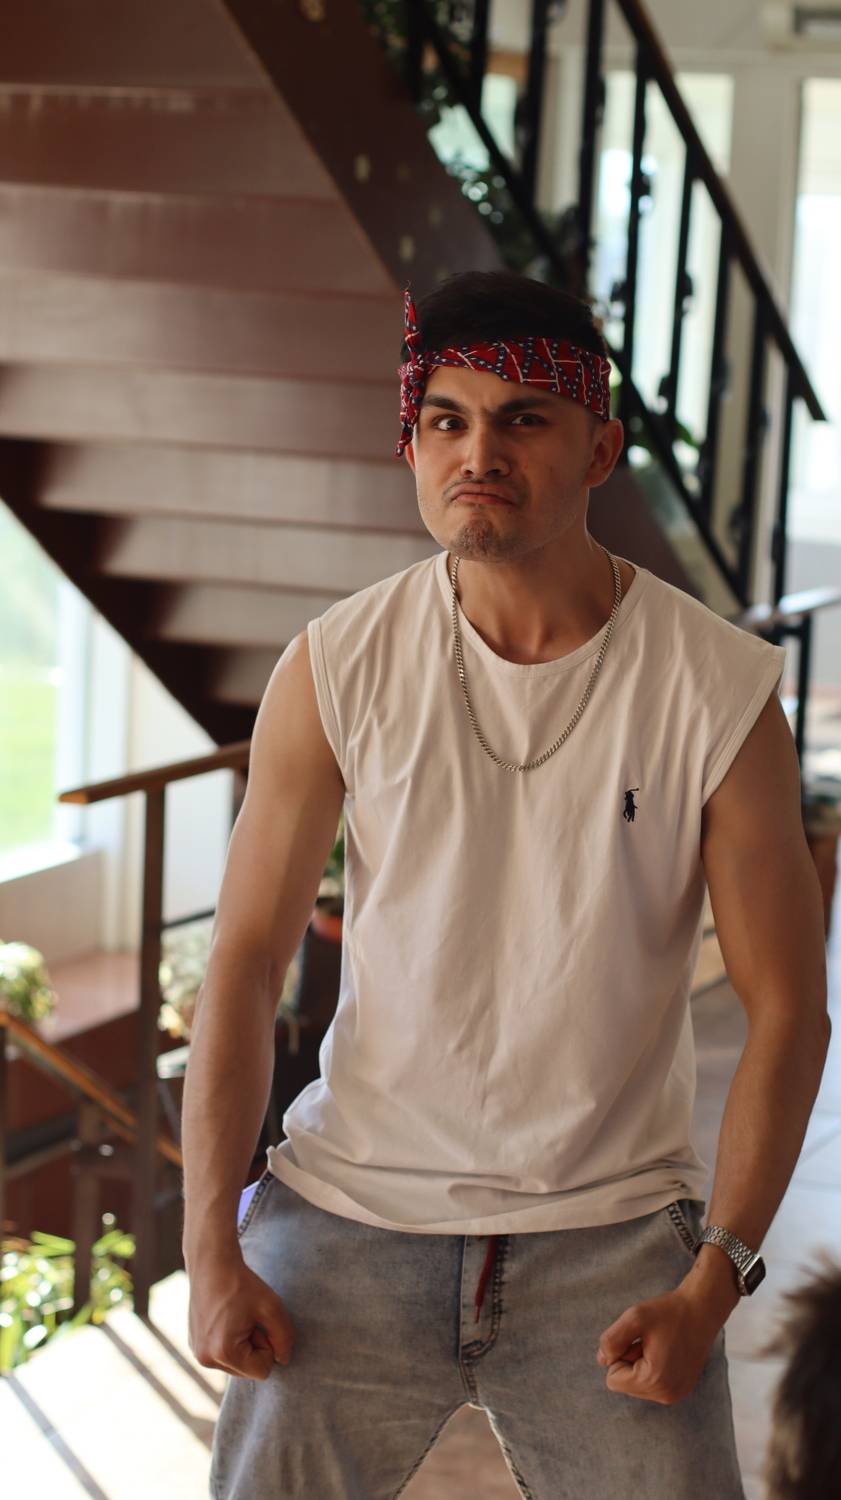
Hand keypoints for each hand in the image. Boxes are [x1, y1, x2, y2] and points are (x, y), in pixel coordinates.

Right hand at [187, 1251, 295, 1379]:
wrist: (211, 1264)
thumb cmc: (242, 1284)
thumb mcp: (273, 1308)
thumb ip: (284, 1338)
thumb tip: (283, 1360)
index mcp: (223, 1353)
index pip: (262, 1371)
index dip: (268, 1346)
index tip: (259, 1323)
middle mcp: (205, 1359)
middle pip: (247, 1370)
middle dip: (254, 1346)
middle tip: (247, 1318)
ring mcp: (197, 1354)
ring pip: (236, 1364)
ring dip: (242, 1344)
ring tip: (236, 1317)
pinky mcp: (194, 1346)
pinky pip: (222, 1355)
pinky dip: (229, 1341)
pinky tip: (225, 1318)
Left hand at [596, 1286, 723, 1404]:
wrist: (702, 1309)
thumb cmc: (668, 1311)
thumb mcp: (634, 1317)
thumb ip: (611, 1340)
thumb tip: (603, 1360)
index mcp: (654, 1381)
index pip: (613, 1380)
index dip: (618, 1355)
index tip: (638, 1340)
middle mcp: (667, 1395)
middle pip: (625, 1384)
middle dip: (630, 1360)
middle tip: (650, 1341)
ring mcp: (676, 1394)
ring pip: (638, 1384)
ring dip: (641, 1363)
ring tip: (659, 1344)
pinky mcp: (681, 1389)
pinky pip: (652, 1384)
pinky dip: (653, 1367)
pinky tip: (667, 1350)